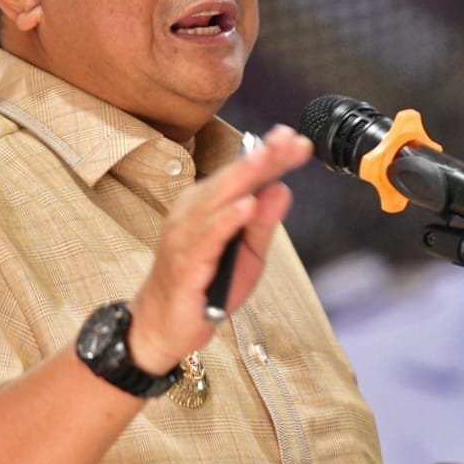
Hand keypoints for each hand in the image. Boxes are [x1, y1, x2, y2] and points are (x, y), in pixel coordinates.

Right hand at [127, 124, 312, 372]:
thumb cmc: (206, 285)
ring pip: (217, 200)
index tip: (300, 141)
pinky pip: (207, 238)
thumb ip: (264, 223)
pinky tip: (246, 206)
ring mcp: (185, 236)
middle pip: (231, 179)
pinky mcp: (184, 263)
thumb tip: (282, 188)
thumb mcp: (247, 254)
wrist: (164, 325)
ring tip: (266, 158)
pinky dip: (226, 220)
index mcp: (209, 204)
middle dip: (261, 157)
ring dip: (242, 177)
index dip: (272, 157)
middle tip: (286, 138)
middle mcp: (193, 212)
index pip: (244, 176)